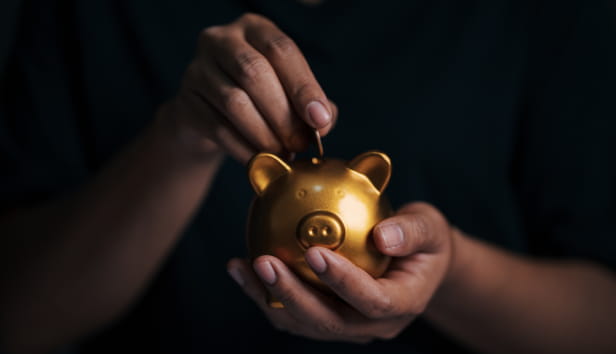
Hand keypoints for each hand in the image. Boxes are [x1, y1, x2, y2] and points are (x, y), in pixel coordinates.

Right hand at [160, 13, 336, 162]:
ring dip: (264, 135)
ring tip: (282, 153)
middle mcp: (221, 40)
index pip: (281, 50)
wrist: (209, 116)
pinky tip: (259, 161)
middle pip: (254, 73)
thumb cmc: (260, 100)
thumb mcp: (289, 92)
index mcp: (254, 29)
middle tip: (300, 144)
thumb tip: (323, 121)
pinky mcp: (185, 102)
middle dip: (283, 115)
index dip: (303, 87)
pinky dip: (244, 149)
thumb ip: (312, 103)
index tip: (320, 120)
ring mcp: (197, 69)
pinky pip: (218, 128)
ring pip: (235, 102)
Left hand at [227, 202, 454, 342]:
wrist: (416, 265)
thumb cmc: (423, 241)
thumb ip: (411, 231)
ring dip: (270, 298)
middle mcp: (373, 325)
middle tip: (264, 262)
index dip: (342, 281)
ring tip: (242, 267)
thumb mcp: (429, 228)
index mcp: (403, 303)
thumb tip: (383, 235)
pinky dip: (264, 295)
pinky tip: (241, 268)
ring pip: (304, 323)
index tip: (315, 252)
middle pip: (329, 321)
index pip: (372, 300)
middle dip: (293, 294)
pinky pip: (292, 314)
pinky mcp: (327, 320)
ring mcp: (348, 327)